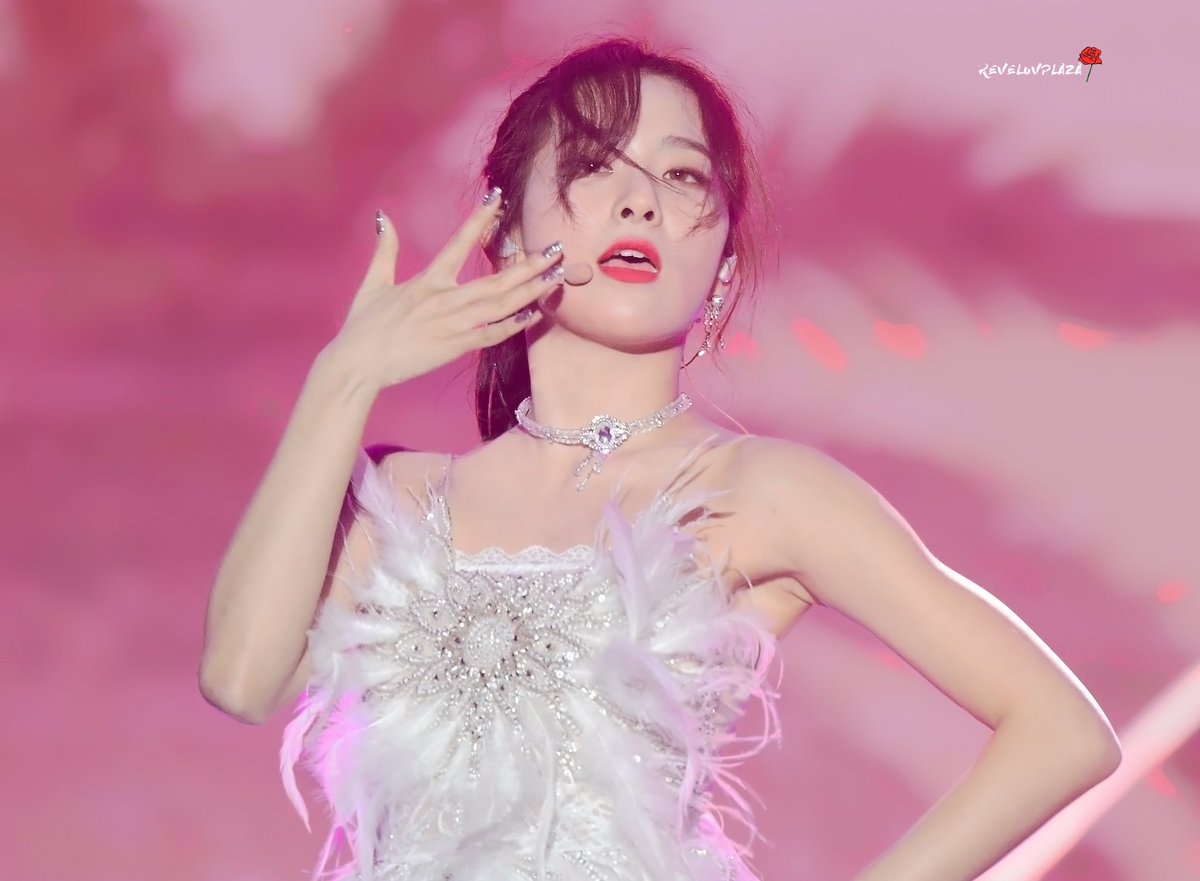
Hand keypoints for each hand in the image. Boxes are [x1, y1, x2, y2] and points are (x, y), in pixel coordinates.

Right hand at [325, 191, 563, 393]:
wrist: (356, 364)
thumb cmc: (363, 326)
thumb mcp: (373, 283)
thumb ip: (385, 249)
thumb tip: (383, 217)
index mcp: (427, 281)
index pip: (460, 242)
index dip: (480, 219)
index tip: (498, 198)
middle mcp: (444, 299)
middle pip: (496, 278)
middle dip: (530, 263)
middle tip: (557, 248)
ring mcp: (452, 325)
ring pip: (500, 305)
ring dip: (531, 290)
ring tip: (557, 277)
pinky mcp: (453, 348)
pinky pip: (491, 335)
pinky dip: (513, 325)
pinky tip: (534, 315)